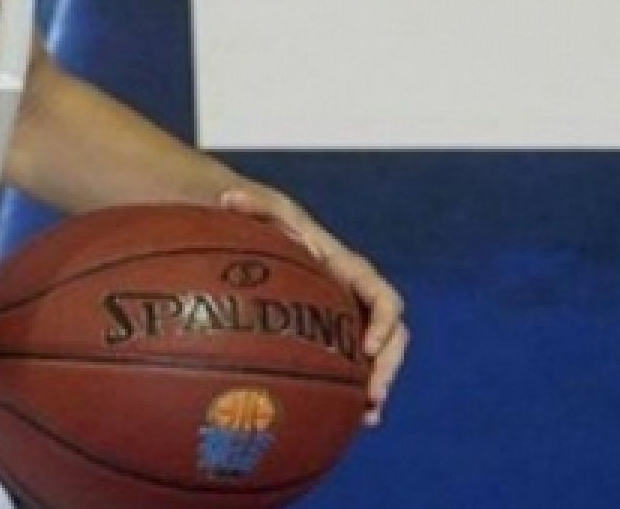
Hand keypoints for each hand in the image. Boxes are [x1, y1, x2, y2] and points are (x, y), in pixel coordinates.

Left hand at [219, 187, 408, 426]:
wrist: (256, 233)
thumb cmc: (258, 220)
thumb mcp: (256, 209)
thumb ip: (249, 203)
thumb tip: (229, 198)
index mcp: (346, 270)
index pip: (382, 297)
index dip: (384, 322)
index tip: (369, 347)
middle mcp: (353, 296)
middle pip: (391, 334)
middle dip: (388, 366)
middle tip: (372, 395)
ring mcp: (345, 318)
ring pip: (376, 357)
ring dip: (377, 385)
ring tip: (366, 417)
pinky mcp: (331, 335)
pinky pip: (353, 367)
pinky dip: (355, 393)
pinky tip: (349, 421)